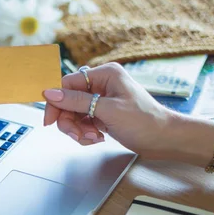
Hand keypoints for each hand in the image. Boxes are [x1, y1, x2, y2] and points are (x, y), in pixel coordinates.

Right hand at [43, 62, 175, 158]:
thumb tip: (51, 93)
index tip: (50, 120)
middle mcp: (101, 85)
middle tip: (77, 135)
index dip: (56, 102)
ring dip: (78, 129)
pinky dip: (85, 133)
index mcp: (105, 74)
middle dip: (70, 121)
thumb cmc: (145, 122)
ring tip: (92, 137)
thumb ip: (77, 101)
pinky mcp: (102, 114)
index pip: (67, 84)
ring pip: (73, 114)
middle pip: (68, 101)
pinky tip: (97, 138)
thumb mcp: (108, 110)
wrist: (163, 140)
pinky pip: (82, 123)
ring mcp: (101, 100)